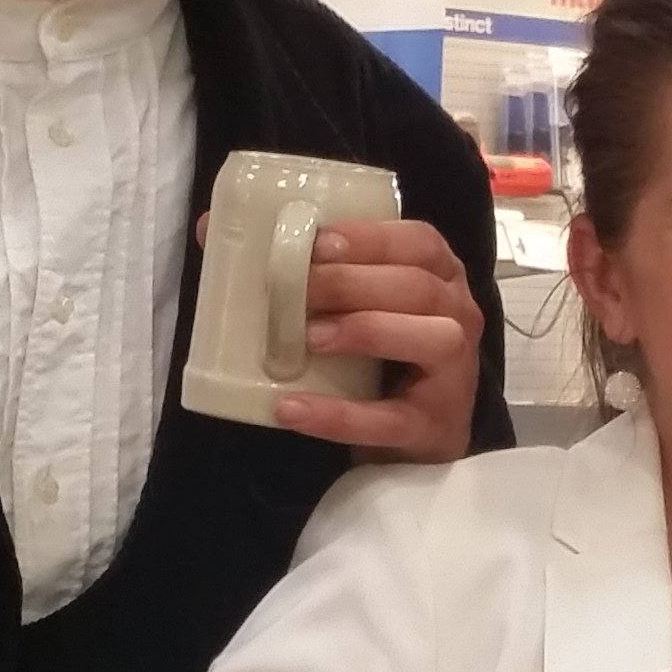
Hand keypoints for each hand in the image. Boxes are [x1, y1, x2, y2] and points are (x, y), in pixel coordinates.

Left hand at [267, 215, 482, 460]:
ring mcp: (453, 376)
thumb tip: (212, 228)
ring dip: (368, 330)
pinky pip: (388, 420)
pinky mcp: (432, 428)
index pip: (421, 243)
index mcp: (440, 278)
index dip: (372, 239)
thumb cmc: (376, 357)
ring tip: (310, 338)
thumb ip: (301, 269)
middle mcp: (459, 317)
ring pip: (431, 339)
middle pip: (419, 287)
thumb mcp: (349, 306)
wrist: (406, 443)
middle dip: (354, 283)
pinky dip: (338, 415)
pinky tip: (290, 408)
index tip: (318, 242)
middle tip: (298, 290)